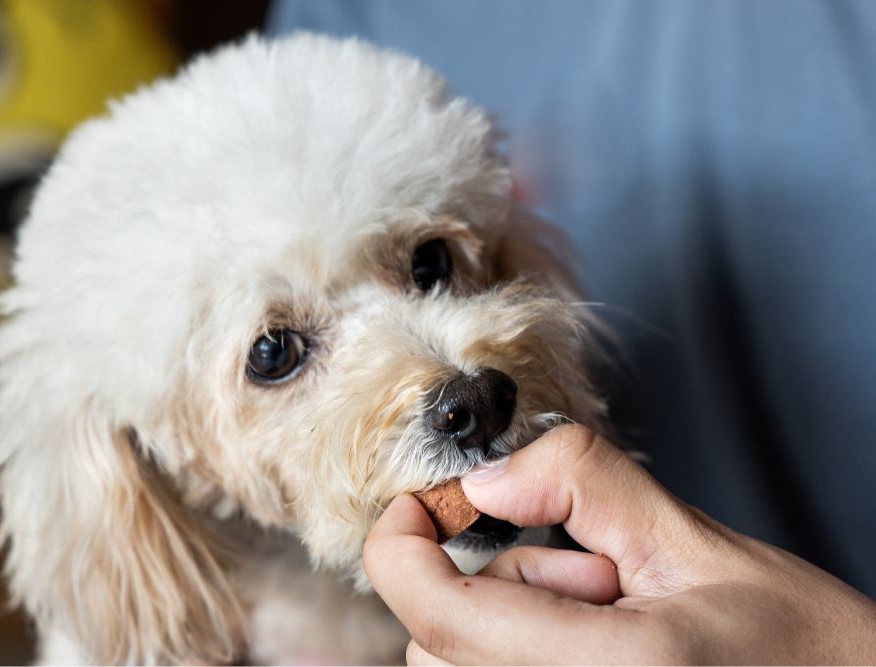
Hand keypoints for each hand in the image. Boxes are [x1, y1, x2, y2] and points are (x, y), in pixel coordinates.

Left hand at [364, 424, 875, 663]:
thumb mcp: (695, 542)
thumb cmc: (799, 650)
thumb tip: (486, 476)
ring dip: (510, 621)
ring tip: (610, 614)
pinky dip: (518, 649)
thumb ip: (583, 483)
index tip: (419, 504)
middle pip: (436, 642)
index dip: (401, 546)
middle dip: (492, 583)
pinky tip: (594, 645)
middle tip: (591, 572)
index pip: (438, 612)